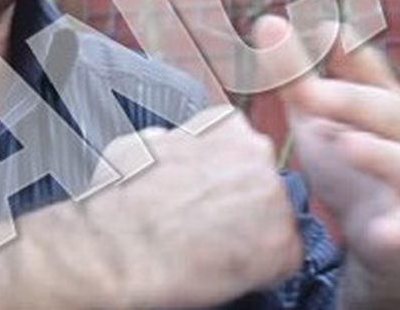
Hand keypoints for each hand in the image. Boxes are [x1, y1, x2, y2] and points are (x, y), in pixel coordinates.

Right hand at [76, 107, 303, 308]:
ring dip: (251, 237)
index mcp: (227, 126)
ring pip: (274, 223)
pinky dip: (259, 272)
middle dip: (243, 206)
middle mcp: (259, 155)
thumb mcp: (139, 146)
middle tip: (209, 225)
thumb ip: (170, 139)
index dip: (225, 178)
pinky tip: (225, 270)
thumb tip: (170, 142)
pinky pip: (280, 262)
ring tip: (212, 249)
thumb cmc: (121, 205)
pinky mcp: (281, 247)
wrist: (117, 253)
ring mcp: (276, 200)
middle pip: (263, 185)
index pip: (244, 150)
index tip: (209, 196)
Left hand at [252, 15, 399, 285]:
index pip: (369, 67)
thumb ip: (295, 73)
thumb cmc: (346, 155)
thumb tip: (267, 21)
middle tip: (310, 93)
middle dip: (349, 99)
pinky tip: (382, 233)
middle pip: (385, 110)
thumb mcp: (316, 114)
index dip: (350, 49)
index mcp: (380, 99)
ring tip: (347, 145)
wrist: (375, 229)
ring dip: (378, 154)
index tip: (324, 27)